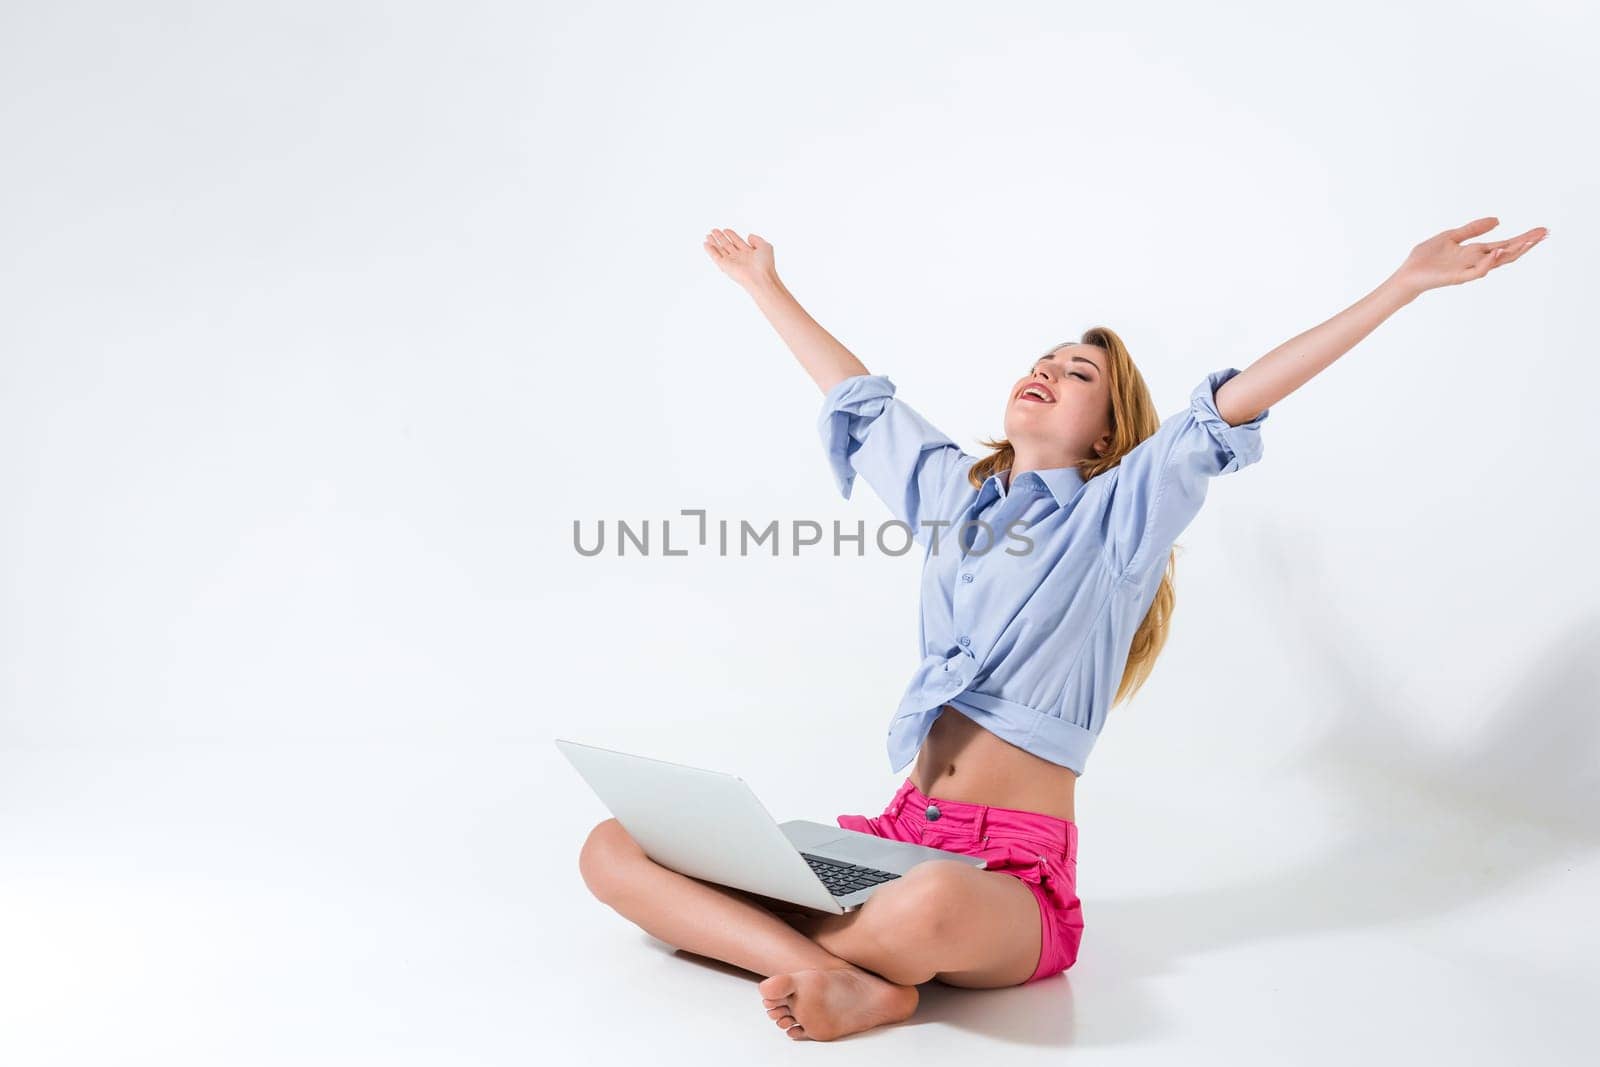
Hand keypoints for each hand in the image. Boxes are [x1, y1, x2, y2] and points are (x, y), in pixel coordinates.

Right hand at [703, 228, 776, 289]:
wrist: (761, 278)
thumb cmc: (765, 265)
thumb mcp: (765, 246)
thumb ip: (757, 240)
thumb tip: (749, 236)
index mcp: (748, 253)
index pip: (737, 241)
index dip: (732, 235)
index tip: (726, 230)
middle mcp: (739, 257)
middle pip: (727, 245)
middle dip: (721, 237)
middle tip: (714, 230)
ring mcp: (732, 262)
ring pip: (720, 250)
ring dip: (714, 242)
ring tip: (708, 235)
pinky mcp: (725, 266)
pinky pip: (715, 257)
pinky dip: (710, 250)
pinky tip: (706, 244)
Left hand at [1391, 216, 1547, 296]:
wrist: (1406, 274)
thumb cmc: (1426, 258)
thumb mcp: (1451, 236)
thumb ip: (1473, 229)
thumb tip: (1498, 219)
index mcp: (1475, 252)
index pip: (1504, 244)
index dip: (1523, 237)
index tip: (1542, 230)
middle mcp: (1475, 261)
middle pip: (1507, 253)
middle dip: (1526, 243)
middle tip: (1545, 234)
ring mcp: (1468, 270)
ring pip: (1496, 262)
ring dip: (1512, 252)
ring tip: (1528, 241)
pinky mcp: (1457, 278)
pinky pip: (1477, 272)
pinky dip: (1488, 263)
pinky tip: (1497, 252)